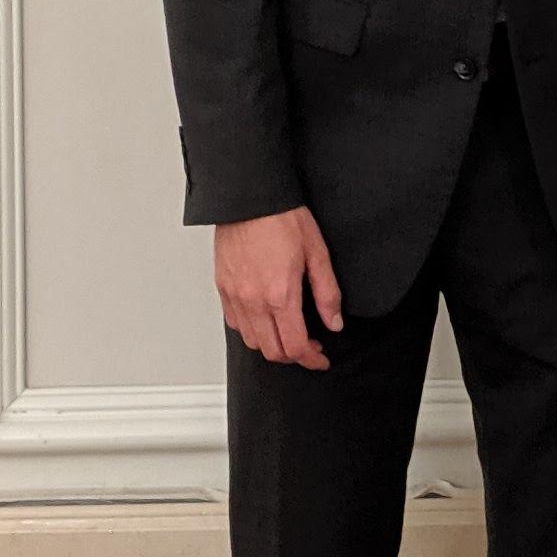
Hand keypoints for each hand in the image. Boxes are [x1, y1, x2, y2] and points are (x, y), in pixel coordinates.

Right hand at [216, 207, 343, 368]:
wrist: (249, 197)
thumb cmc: (282, 217)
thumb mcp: (317, 252)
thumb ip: (327, 292)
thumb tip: (334, 321)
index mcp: (280, 294)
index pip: (295, 346)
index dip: (312, 359)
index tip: (321, 358)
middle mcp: (254, 301)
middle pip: (272, 352)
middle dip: (294, 356)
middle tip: (309, 347)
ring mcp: (235, 296)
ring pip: (251, 342)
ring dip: (271, 345)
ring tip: (287, 333)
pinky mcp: (222, 288)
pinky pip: (234, 323)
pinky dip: (251, 330)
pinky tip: (264, 319)